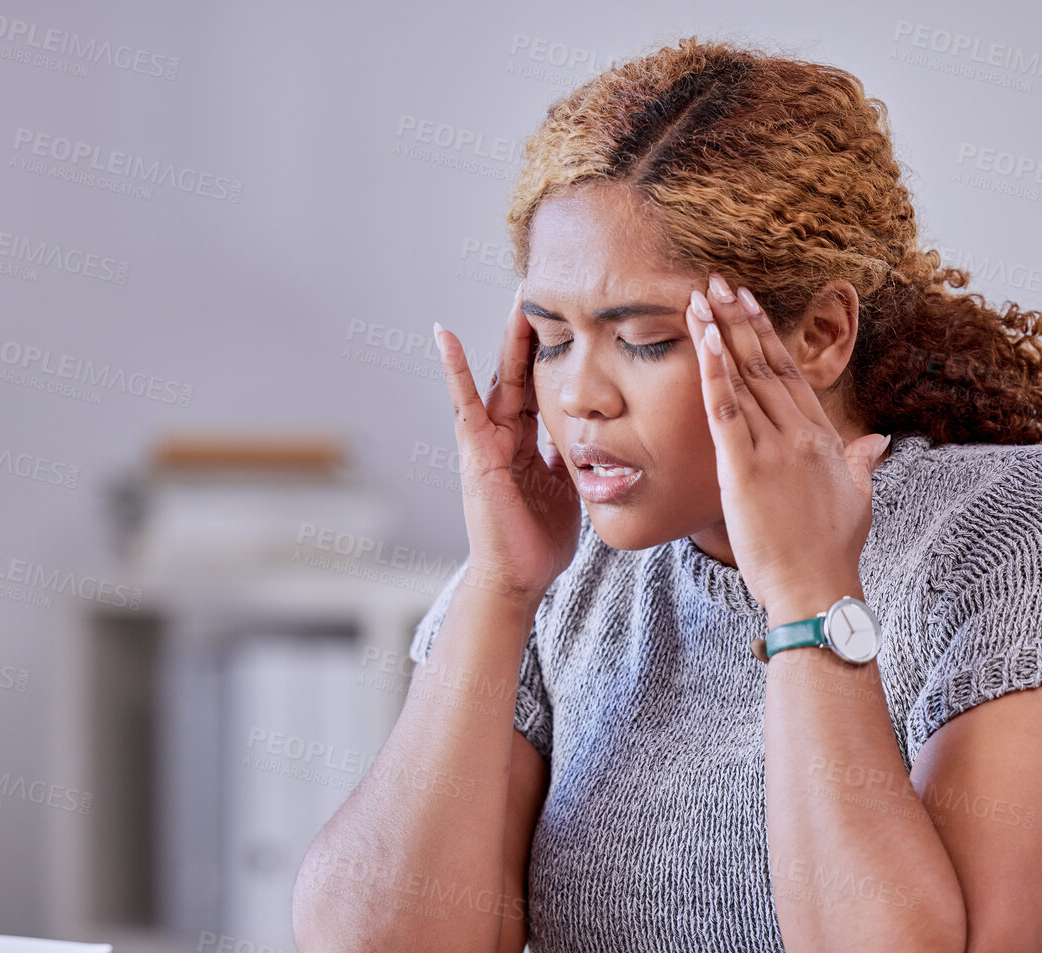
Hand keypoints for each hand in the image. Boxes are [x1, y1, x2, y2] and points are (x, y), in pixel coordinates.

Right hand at [434, 285, 579, 604]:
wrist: (516, 577)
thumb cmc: (539, 541)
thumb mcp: (570, 489)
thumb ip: (577, 459)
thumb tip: (599, 439)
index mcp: (529, 441)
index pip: (543, 385)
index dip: (557, 351)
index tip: (575, 315)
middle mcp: (505, 433)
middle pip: (522, 371)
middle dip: (535, 331)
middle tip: (549, 286)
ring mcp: (486, 439)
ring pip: (499, 377)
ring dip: (508, 337)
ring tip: (518, 295)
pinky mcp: (474, 451)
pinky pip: (464, 404)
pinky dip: (452, 370)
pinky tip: (442, 335)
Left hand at [686, 275, 889, 619]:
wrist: (817, 588)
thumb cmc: (832, 551)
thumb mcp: (857, 499)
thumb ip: (862, 464)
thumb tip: (878, 442)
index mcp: (822, 438)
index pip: (790, 374)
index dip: (766, 335)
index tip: (748, 303)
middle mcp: (799, 434)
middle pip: (764, 364)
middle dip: (739, 318)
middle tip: (717, 281)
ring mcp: (773, 449)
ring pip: (744, 377)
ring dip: (721, 332)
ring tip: (701, 296)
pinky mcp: (745, 470)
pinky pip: (726, 411)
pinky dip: (714, 372)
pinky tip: (705, 340)